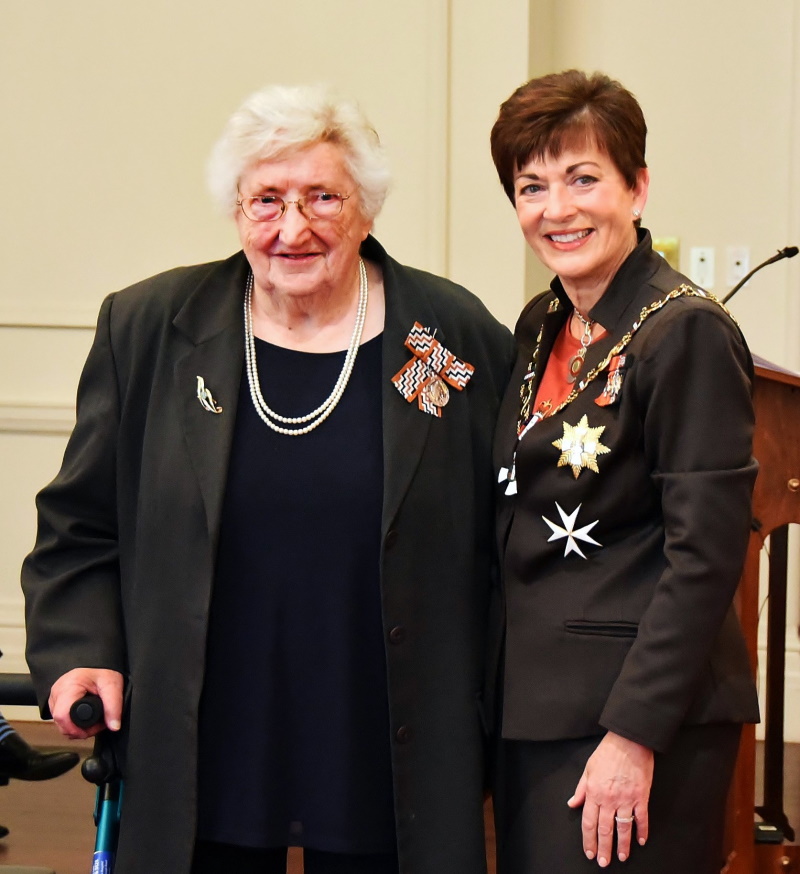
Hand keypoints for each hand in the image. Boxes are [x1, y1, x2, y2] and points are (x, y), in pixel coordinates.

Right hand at [49, 668, 123, 738]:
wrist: (97, 659)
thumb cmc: (102, 668)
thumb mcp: (112, 685)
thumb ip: (113, 706)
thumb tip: (114, 726)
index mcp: (68, 687)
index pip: (63, 716)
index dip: (76, 729)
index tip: (92, 730)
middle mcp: (57, 692)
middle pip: (61, 723)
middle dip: (79, 730)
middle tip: (98, 725)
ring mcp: (55, 696)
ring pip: (60, 722)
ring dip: (76, 727)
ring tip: (94, 720)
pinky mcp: (57, 699)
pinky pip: (62, 717)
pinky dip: (73, 721)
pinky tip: (86, 717)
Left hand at [567, 731, 653, 866]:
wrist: (629, 741)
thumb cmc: (608, 753)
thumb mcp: (588, 769)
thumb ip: (581, 789)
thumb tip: (572, 804)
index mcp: (594, 792)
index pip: (589, 822)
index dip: (588, 839)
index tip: (589, 851)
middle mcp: (609, 798)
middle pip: (604, 829)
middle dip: (603, 848)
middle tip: (603, 862)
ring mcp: (626, 799)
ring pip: (623, 827)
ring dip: (622, 845)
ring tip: (621, 857)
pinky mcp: (641, 796)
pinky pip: (642, 818)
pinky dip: (642, 831)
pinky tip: (641, 841)